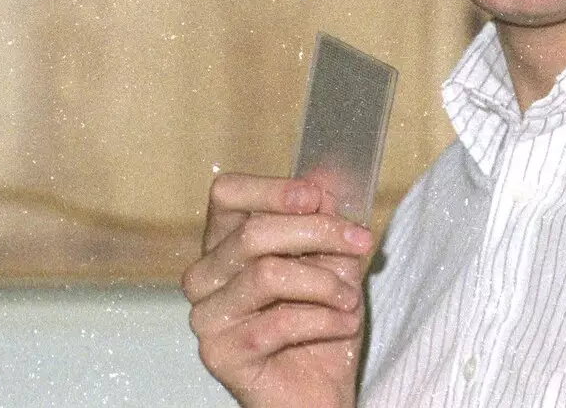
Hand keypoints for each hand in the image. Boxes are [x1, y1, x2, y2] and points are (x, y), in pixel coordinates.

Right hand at [182, 174, 376, 407]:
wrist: (320, 391)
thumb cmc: (321, 324)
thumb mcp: (332, 261)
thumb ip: (324, 221)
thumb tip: (325, 180)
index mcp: (225, 244)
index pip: (227, 195)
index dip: (271, 190)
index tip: (315, 197)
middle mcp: (205, 276)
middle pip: (253, 232)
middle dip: (319, 233)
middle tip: (360, 243)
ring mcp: (207, 316)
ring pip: (267, 274)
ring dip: (325, 283)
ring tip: (350, 299)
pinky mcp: (220, 354)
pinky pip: (277, 322)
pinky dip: (323, 319)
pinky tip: (342, 324)